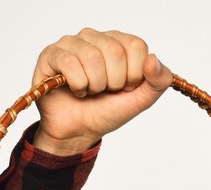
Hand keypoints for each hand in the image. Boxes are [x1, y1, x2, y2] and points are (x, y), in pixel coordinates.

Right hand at [31, 28, 172, 154]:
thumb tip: (154, 59)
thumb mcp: (140, 100)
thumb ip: (158, 81)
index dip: (134, 75)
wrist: (79, 131)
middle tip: (105, 91)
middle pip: (115, 51)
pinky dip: (78, 86)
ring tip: (90, 91)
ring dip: (95, 85)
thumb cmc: (107, 111)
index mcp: (120, 43)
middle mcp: (96, 37)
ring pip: (92, 57)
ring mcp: (73, 43)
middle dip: (114, 82)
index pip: (137, 46)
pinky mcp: (52, 54)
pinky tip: (76, 90)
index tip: (125, 87)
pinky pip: (70, 64)